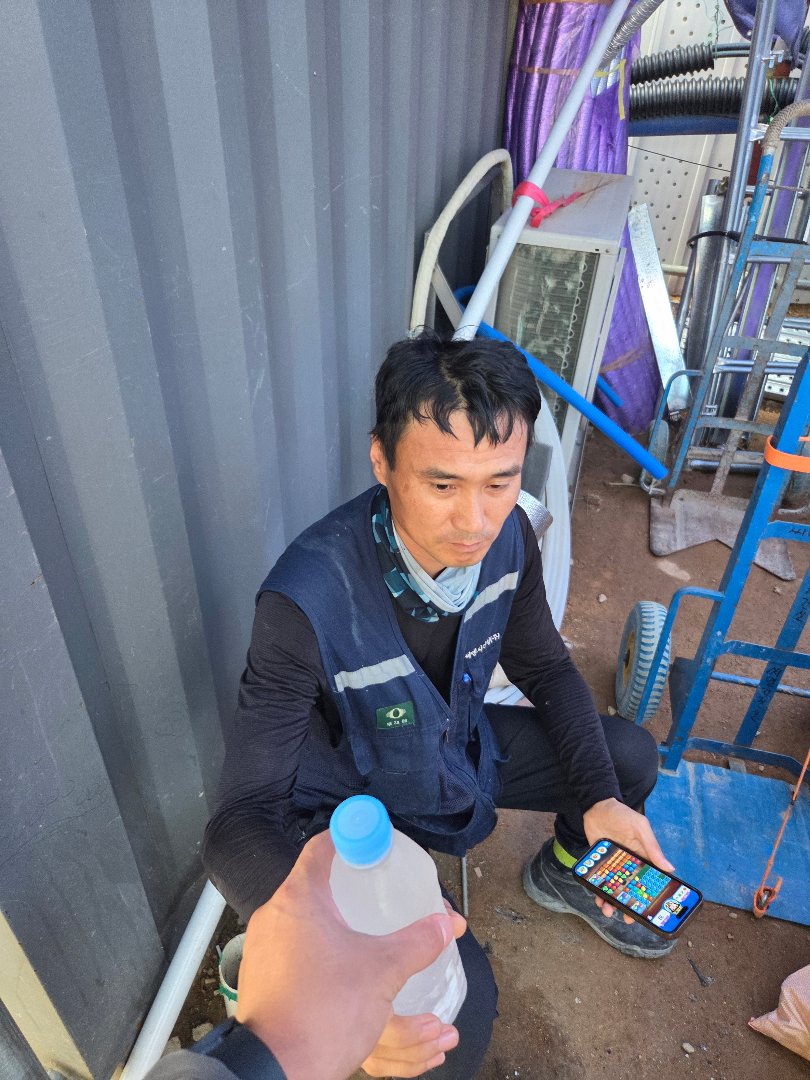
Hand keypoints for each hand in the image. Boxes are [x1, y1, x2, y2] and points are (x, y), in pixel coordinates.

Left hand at [236, 831, 458, 1079]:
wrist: (276, 1071)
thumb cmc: (322, 1012)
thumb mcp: (382, 972)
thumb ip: (417, 942)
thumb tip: (446, 924)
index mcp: (298, 898)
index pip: (322, 846)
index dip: (351, 836)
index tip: (373, 839)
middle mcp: (274, 916)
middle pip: (314, 882)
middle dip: (349, 886)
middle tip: (378, 890)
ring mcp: (263, 948)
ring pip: (303, 919)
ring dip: (334, 921)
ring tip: (365, 932)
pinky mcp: (261, 977)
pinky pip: (293, 948)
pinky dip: (319, 949)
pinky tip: (342, 967)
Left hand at [582, 798, 674, 920]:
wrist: (597, 806)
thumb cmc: (622, 814)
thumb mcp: (640, 827)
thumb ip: (652, 847)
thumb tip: (669, 868)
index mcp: (643, 858)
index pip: (650, 881)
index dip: (651, 896)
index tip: (652, 911)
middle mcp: (630, 865)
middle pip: (632, 890)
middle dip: (630, 905)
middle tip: (628, 918)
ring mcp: (614, 865)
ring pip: (615, 889)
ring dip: (613, 902)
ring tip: (608, 910)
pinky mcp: (600, 864)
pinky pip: (601, 881)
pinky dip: (599, 891)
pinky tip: (597, 898)